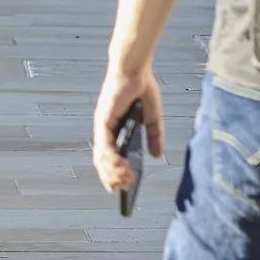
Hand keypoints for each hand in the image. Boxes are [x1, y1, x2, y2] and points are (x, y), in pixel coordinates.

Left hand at [91, 55, 164, 193]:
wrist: (136, 70)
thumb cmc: (142, 89)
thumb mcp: (152, 118)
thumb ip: (154, 137)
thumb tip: (157, 156)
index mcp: (116, 128)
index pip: (110, 155)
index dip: (112, 172)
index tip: (118, 187)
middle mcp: (106, 128)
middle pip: (103, 159)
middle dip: (112, 176)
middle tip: (123, 188)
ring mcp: (103, 124)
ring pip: (102, 154)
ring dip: (112, 170)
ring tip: (124, 181)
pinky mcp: (104, 118)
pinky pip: (105, 142)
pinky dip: (112, 156)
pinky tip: (121, 167)